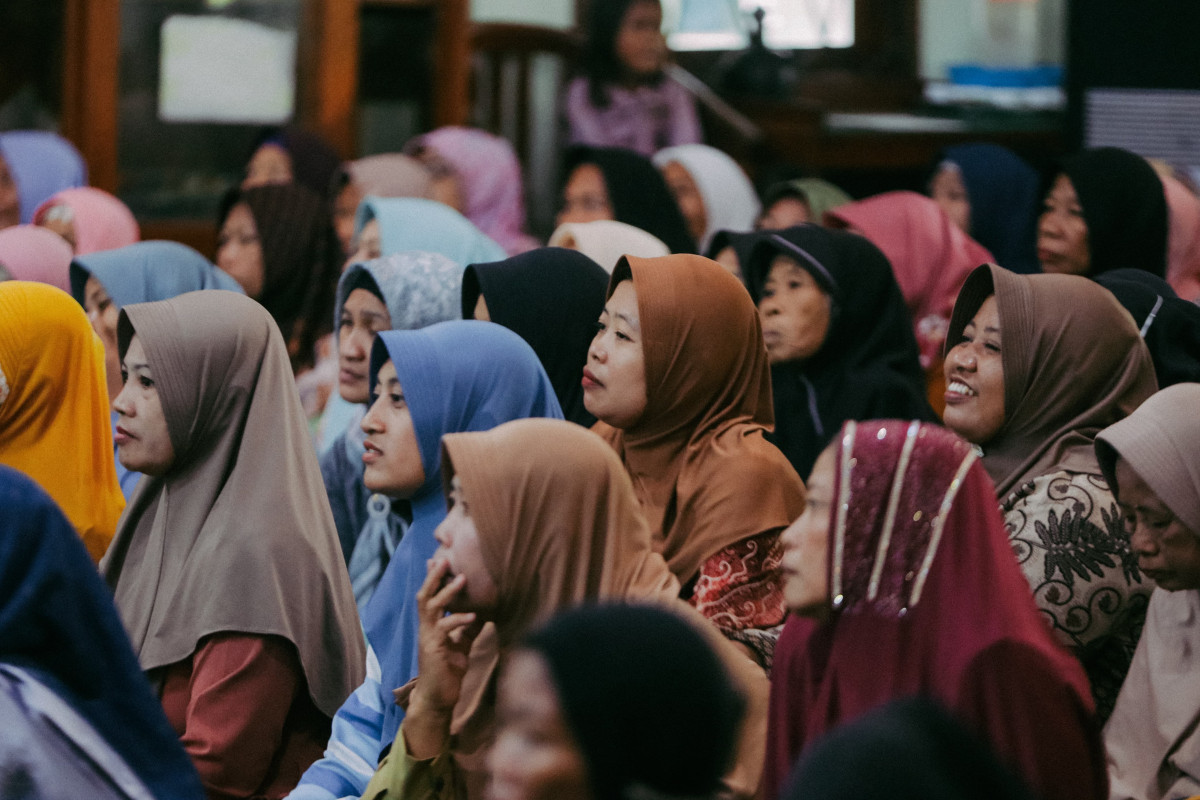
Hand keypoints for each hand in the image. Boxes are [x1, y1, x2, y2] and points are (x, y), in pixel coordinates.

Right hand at [411, 558, 484, 715]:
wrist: (438, 698)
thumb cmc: (448, 671)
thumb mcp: (461, 645)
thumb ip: (467, 629)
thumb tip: (483, 613)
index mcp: (431, 626)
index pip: (429, 596)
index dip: (432, 578)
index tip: (437, 559)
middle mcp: (426, 628)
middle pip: (425, 596)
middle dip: (433, 577)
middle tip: (444, 559)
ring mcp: (428, 638)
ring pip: (431, 608)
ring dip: (447, 593)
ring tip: (462, 579)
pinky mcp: (434, 650)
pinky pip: (444, 629)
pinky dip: (459, 620)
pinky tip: (473, 616)